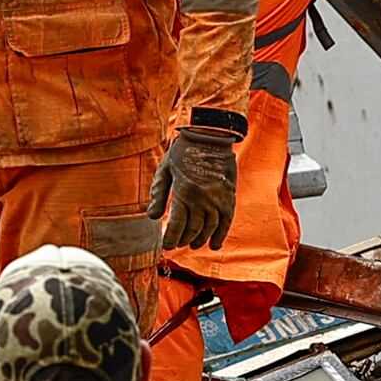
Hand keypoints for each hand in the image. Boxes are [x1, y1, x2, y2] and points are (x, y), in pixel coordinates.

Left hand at [148, 127, 238, 254]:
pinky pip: (226, 222)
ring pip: (208, 228)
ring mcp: (217, 199)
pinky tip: (214, 245)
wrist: (209, 134)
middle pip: (192, 230)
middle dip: (183, 240)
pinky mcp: (229, 197)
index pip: (176, 226)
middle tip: (177, 243)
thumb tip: (151, 217)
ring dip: (199, 240)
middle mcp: (202, 199)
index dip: (171, 239)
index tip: (166, 245)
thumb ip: (158, 194)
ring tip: (192, 244)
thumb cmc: (183, 151)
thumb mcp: (165, 170)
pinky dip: (220, 235)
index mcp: (184, 193)